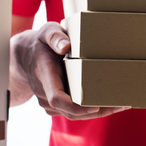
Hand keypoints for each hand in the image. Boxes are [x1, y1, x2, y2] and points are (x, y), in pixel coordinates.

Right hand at [9, 20, 129, 119]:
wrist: (24, 57)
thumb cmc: (40, 42)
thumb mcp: (46, 31)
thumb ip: (55, 36)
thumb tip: (66, 46)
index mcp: (44, 75)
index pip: (56, 98)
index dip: (75, 106)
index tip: (95, 106)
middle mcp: (44, 93)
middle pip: (70, 111)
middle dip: (97, 111)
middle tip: (121, 104)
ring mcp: (48, 102)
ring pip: (73, 114)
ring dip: (97, 112)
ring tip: (121, 105)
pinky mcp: (54, 105)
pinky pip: (72, 111)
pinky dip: (90, 109)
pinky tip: (109, 104)